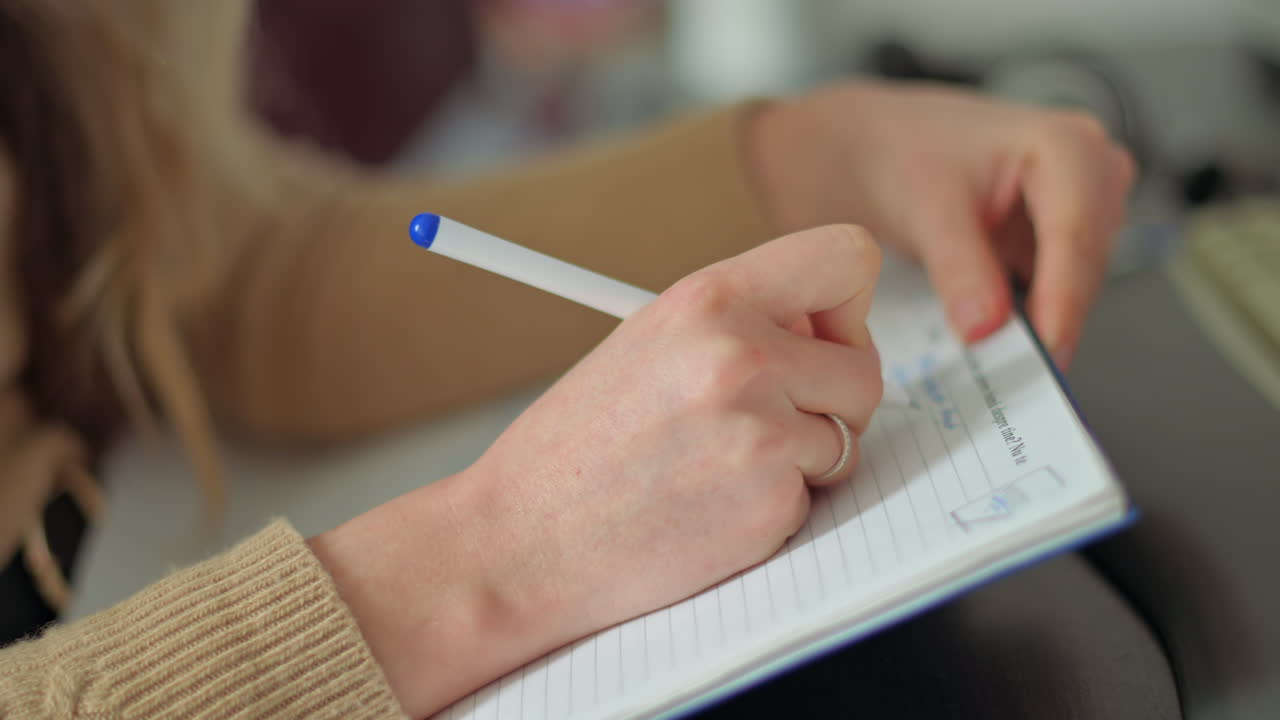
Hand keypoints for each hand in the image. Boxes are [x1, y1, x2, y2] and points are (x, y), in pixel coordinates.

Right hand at [310, 225, 882, 716]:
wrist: (519, 540)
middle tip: (772, 422)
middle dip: (832, 402)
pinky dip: (775, 510)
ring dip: (802, 460)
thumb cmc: (574, 447)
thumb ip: (739, 323)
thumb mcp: (649, 343)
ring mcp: (761, 432)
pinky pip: (814, 499)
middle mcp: (742, 354)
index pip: (847, 256)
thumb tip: (825, 328)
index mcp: (709, 298)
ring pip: (847, 439)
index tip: (817, 340)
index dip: (846, 305)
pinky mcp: (770, 504)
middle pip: (865, 368)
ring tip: (719, 467)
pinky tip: (709, 509)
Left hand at [748, 81, 1136, 368]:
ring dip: (1045, 320)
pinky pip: (1061, 286)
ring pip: (1079, 281)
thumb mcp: (927, 209)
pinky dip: (1034, 314)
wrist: (883, 148)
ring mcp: (1085, 204)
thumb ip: (959, 268)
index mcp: (1066, 144)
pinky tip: (1005, 340)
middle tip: (1020, 377)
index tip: (1048, 352)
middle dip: (1054, 320)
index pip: (1075, 235)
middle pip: (1085, 264)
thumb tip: (987, 328)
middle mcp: (1091, 169)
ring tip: (1005, 362)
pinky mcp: (1066, 236)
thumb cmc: (904, 155)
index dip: (1063, 300)